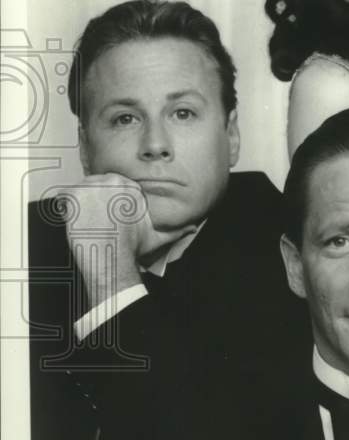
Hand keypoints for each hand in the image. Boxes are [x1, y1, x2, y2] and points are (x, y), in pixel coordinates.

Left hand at [56, 174, 193, 307]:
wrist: (112, 258)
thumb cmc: (132, 248)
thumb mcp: (157, 237)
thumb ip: (175, 229)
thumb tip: (192, 228)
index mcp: (131, 187)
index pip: (113, 186)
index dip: (108, 202)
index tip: (106, 216)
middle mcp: (113, 181)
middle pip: (97, 185)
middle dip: (95, 201)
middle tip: (96, 221)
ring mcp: (92, 186)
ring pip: (82, 190)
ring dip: (81, 204)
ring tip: (87, 222)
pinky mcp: (74, 194)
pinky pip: (65, 197)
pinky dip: (67, 208)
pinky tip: (76, 221)